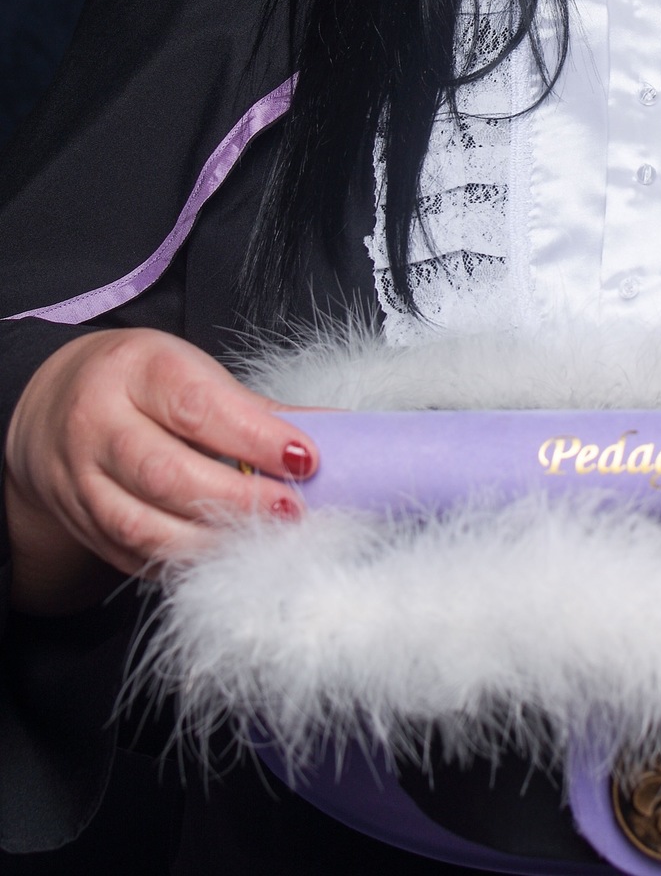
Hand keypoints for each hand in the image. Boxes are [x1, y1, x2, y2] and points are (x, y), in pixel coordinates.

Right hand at [4, 328, 318, 614]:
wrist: (53, 405)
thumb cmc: (142, 383)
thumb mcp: (192, 373)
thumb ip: (257, 409)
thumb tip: (333, 433)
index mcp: (135, 371)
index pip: (196, 408)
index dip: (255, 438)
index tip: (305, 458)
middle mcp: (98, 424)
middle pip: (166, 473)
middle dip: (237, 500)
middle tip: (292, 510)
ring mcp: (81, 481)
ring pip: (144, 526)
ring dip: (211, 542)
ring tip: (262, 541)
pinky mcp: (81, 525)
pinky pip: (131, 557)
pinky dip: (181, 562)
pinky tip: (220, 558)